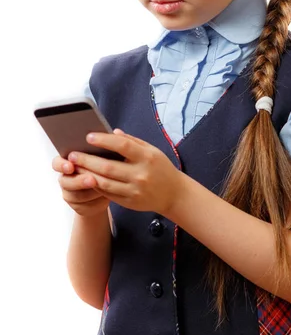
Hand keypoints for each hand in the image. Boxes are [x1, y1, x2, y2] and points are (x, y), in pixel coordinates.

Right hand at [52, 155, 109, 216]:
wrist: (107, 189)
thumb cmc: (103, 168)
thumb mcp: (100, 159)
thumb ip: (95, 155)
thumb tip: (102, 148)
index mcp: (67, 163)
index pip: (57, 163)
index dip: (61, 165)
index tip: (70, 166)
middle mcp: (65, 178)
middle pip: (65, 181)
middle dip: (79, 181)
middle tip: (91, 179)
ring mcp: (69, 194)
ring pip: (76, 195)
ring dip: (90, 192)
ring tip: (103, 188)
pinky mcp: (78, 207)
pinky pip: (85, 206)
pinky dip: (96, 202)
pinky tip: (105, 197)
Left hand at [66, 129, 183, 214]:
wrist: (174, 194)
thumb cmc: (161, 168)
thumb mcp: (152, 151)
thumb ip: (133, 141)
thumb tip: (113, 133)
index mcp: (147, 157)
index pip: (123, 146)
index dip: (104, 140)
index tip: (88, 137)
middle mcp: (141, 174)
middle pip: (108, 167)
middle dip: (87, 160)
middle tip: (72, 154)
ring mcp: (135, 190)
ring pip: (105, 183)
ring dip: (87, 174)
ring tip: (74, 167)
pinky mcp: (130, 202)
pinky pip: (108, 194)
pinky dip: (95, 185)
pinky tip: (86, 178)